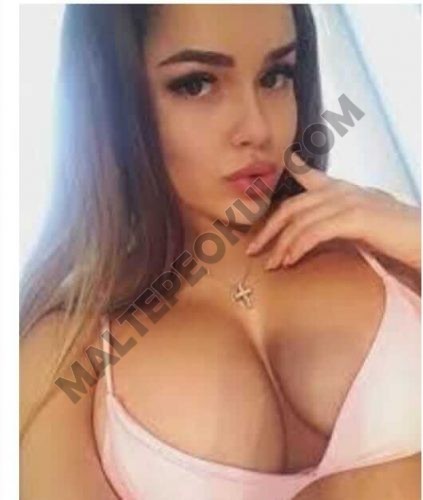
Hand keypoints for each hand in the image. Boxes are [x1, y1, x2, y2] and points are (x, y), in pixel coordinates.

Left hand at [246, 154, 420, 270]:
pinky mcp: (355, 217)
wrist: (422, 239)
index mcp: (342, 189)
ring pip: (299, 222)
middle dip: (268, 230)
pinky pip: (315, 232)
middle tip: (253, 249)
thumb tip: (315, 230)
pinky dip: (298, 247)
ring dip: (280, 246)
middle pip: (292, 207)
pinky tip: (290, 260)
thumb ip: (336, 218)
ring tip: (270, 264)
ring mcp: (347, 201)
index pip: (312, 176)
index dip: (294, 167)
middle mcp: (341, 190)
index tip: (284, 159)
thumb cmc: (393, 235)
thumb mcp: (362, 220)